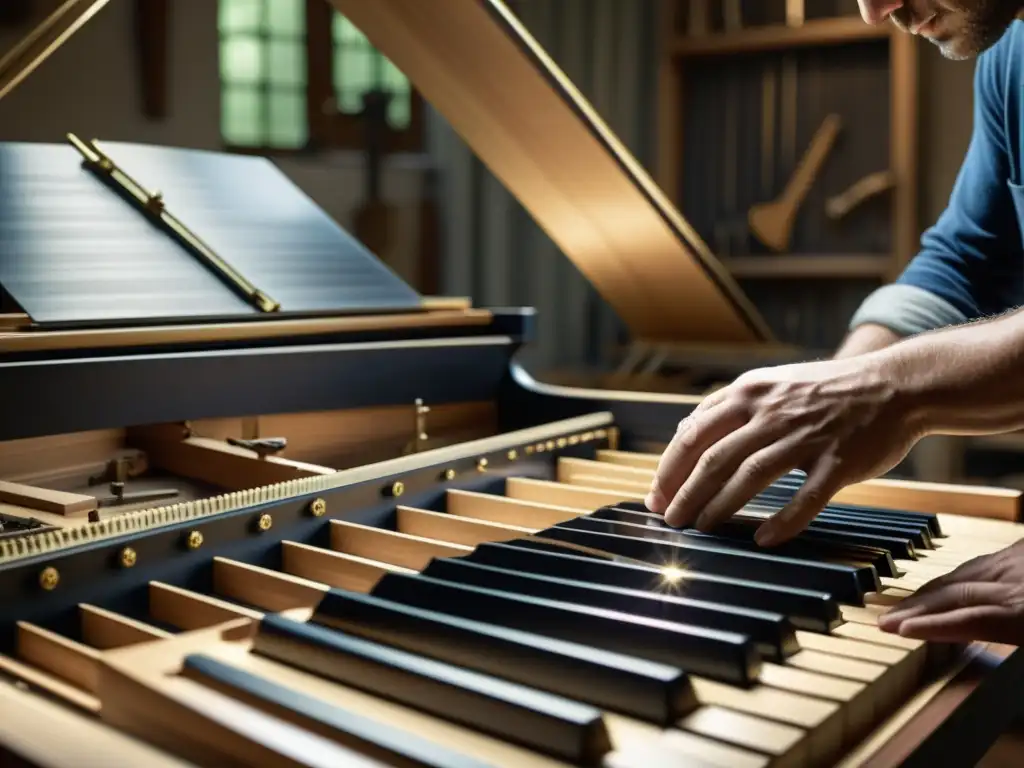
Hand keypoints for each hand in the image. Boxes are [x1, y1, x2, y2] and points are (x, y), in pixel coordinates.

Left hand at [645, 355, 923, 545]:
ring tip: (700, 530)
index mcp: (750, 392)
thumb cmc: (828, 391)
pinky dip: (782, 521)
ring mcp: (806, 436)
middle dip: (685, 493)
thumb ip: (729, 408)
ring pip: (749, 476)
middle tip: (670, 520)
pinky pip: (806, 497)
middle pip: (713, 458)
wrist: (897, 384)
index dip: (670, 468)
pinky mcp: (839, 460)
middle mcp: (772, 411)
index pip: (694, 433)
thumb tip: (685, 434)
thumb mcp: (771, 383)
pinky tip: (762, 540)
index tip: (656, 496)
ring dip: (719, 506)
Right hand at [879, 542, 1023, 644]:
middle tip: (885, 620)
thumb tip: (969, 652)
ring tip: (904, 605)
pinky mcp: (1019, 550)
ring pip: (962, 574)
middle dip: (917, 608)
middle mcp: (1014, 579)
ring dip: (929, 591)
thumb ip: (1009, 639)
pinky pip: (980, 561)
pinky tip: (945, 581)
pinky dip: (954, 575)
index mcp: (1023, 609)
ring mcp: (1016, 559)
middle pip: (956, 594)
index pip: (970, 620)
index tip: (899, 630)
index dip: (933, 625)